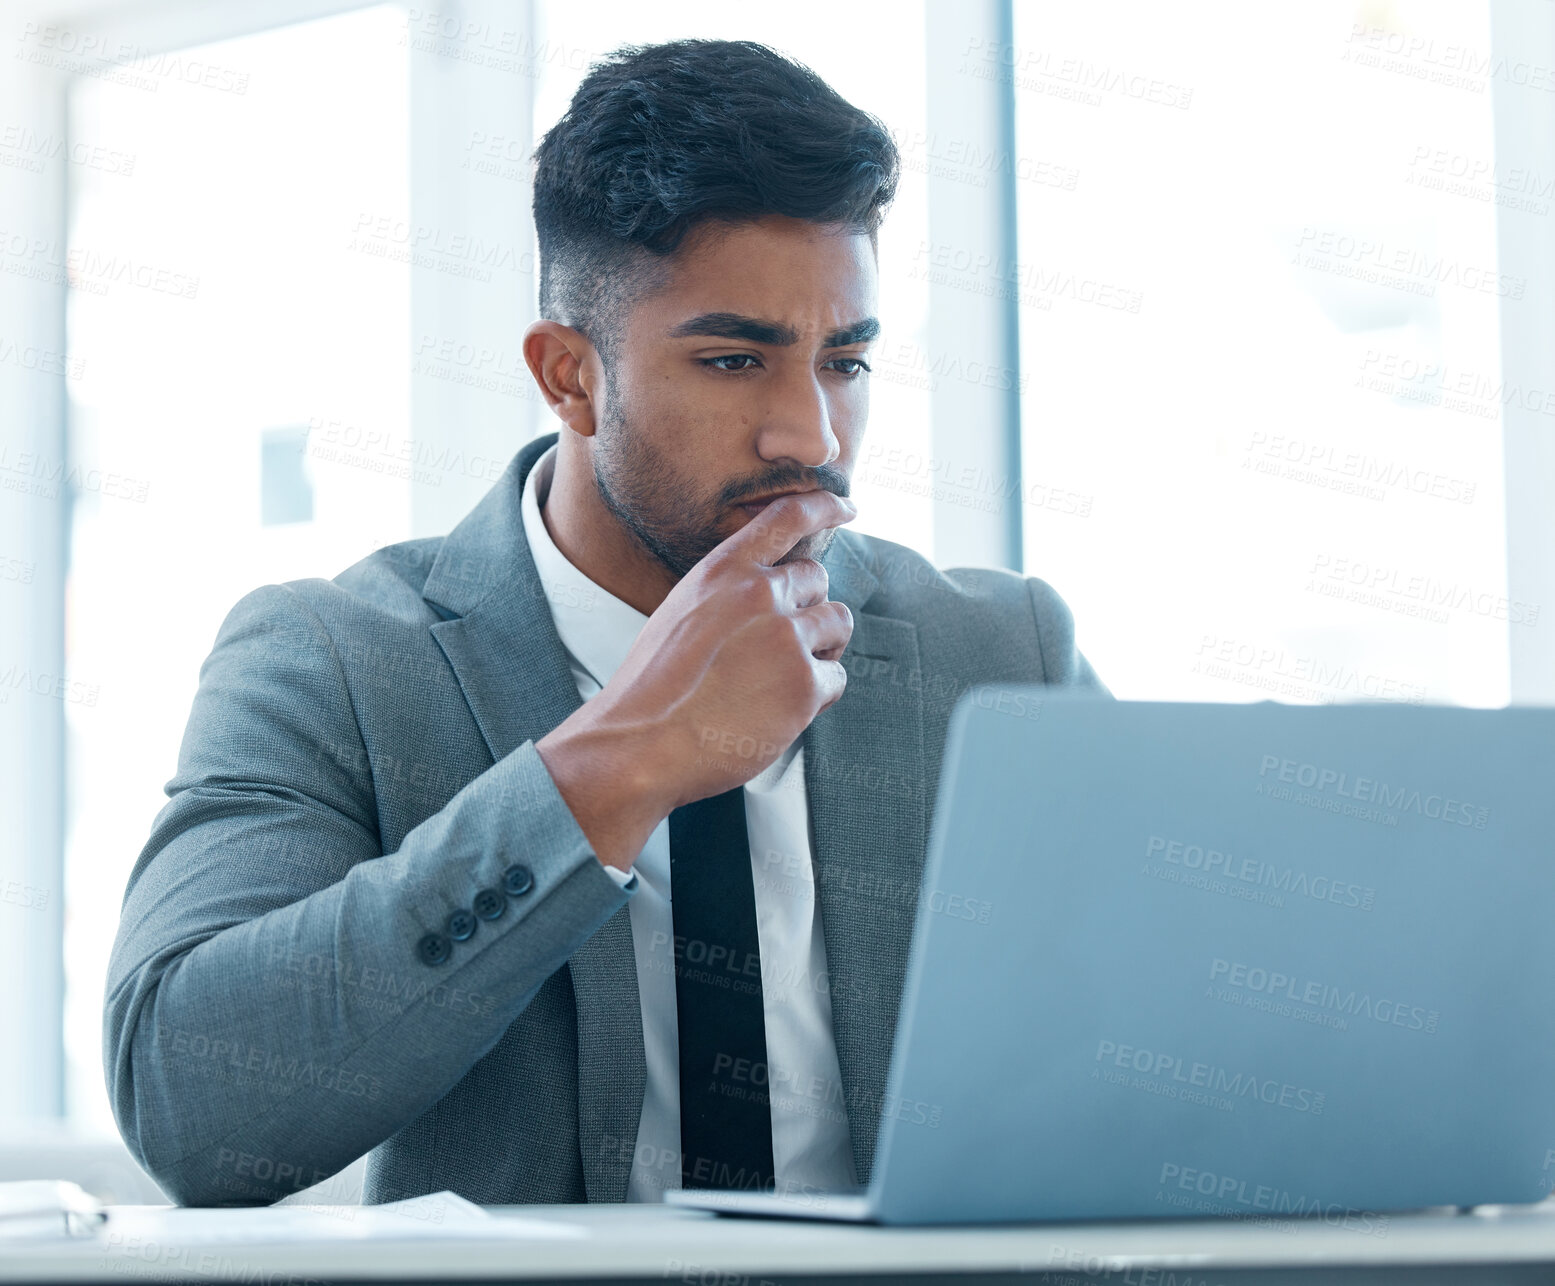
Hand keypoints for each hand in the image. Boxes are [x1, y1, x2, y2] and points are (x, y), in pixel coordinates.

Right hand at [536, 490, 857, 868]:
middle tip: (780, 646)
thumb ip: (728, 595)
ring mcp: (787, 639)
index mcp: (724, 570)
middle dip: (806, 607)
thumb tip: (774, 592)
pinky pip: (836, 677)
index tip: (848, 507)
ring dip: (822, 647)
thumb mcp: (681, 614)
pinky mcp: (805, 686)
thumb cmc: (655, 688)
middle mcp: (760, 594)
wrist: (639, 744)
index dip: (825, 505)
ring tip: (785, 676)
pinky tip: (781, 709)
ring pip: (837, 623)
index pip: (789, 515)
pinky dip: (819, 694)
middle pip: (817, 579)